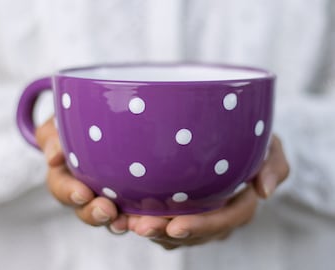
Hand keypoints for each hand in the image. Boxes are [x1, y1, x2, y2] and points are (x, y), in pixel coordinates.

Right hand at [36, 118, 128, 232]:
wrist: (111, 114)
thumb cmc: (80, 119)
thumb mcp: (61, 122)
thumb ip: (53, 136)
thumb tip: (53, 158)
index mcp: (66, 173)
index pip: (62, 188)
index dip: (69, 194)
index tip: (83, 193)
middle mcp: (87, 189)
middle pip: (85, 209)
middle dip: (93, 213)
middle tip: (106, 210)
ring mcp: (109, 194)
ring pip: (109, 215)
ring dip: (115, 221)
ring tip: (125, 220)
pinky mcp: (131, 194)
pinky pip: (133, 210)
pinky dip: (137, 215)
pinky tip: (145, 216)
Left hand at [127, 135, 289, 248]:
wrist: (237, 143)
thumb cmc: (254, 145)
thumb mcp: (271, 148)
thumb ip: (274, 165)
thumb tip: (264, 190)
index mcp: (241, 204)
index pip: (225, 220)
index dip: (202, 226)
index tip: (176, 226)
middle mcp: (219, 216)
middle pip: (195, 232)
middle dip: (167, 232)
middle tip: (141, 226)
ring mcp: (200, 216)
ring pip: (176, 233)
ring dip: (153, 230)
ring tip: (126, 222)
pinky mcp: (183, 209)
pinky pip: (164, 222)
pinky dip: (146, 219)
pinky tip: (126, 213)